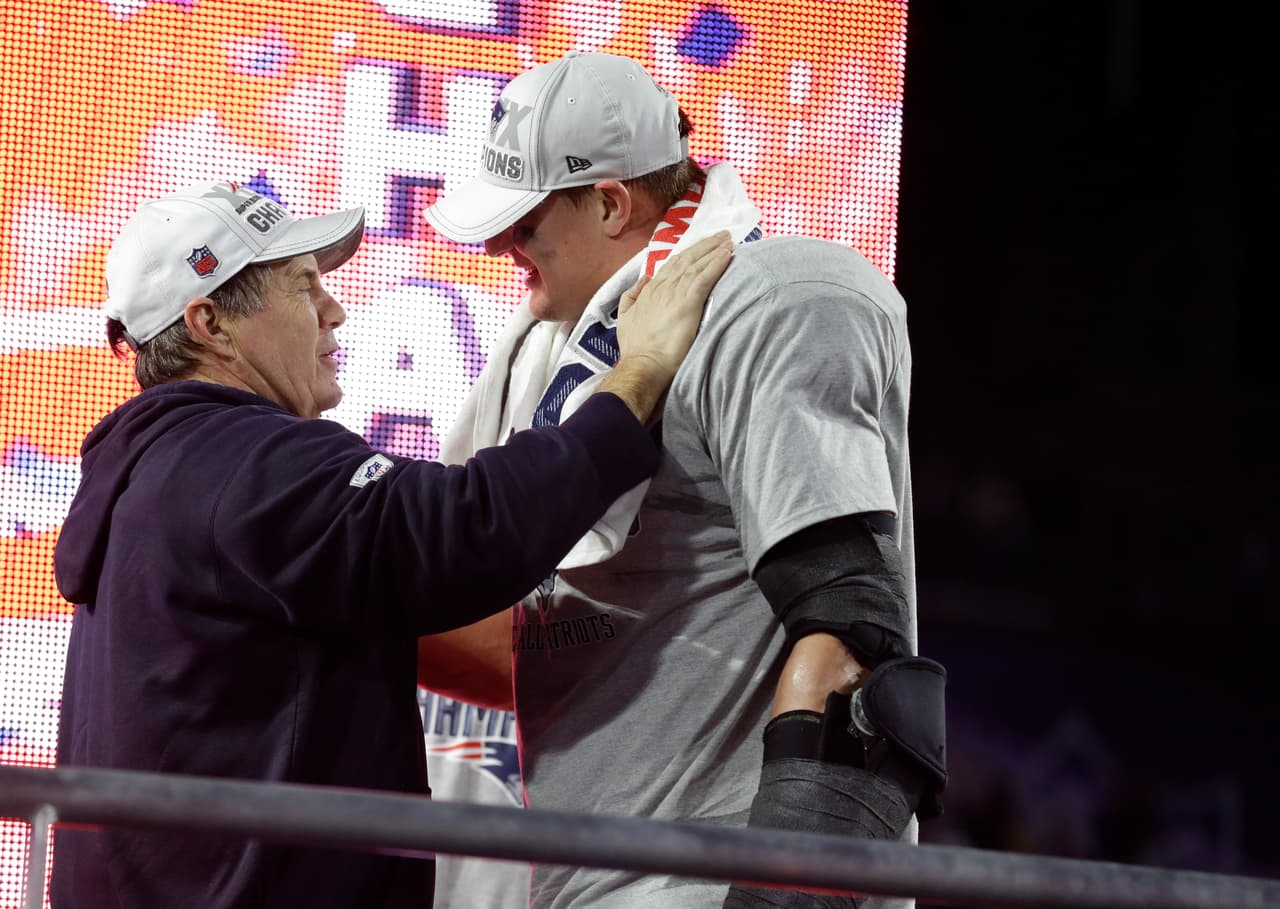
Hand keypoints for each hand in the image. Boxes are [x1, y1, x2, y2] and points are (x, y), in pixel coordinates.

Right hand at [599, 231, 732, 423]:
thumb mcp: (625, 318)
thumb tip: (644, 279)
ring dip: (714, 250)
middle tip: (722, 235)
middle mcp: (662, 287)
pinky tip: (728, 254)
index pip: (672, 265)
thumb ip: (632, 296)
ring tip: (729, 240)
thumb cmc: (635, 348)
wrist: (643, 364)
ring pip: (697, 265)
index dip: (689, 253)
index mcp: (650, 290)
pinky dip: (716, 264)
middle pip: (687, 259)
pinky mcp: (688, 304)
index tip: (702, 245)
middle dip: (705, 245)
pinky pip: (704, 278)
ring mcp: (675, 294)